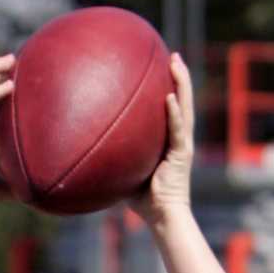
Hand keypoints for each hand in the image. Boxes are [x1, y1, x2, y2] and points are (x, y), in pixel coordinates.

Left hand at [131, 52, 194, 227]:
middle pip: (182, 100)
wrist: (162, 217)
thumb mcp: (125, 172)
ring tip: (176, 63)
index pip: (171, 109)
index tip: (163, 67)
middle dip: (179, 76)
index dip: (170, 88)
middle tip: (173, 55)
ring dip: (182, 84)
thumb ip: (115, 158)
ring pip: (185, 107)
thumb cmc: (143, 200)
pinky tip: (169, 97)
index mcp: (169, 140)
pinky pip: (177, 130)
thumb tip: (88, 150)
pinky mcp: (182, 154)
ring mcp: (183, 144)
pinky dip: (174, 113)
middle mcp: (179, 138)